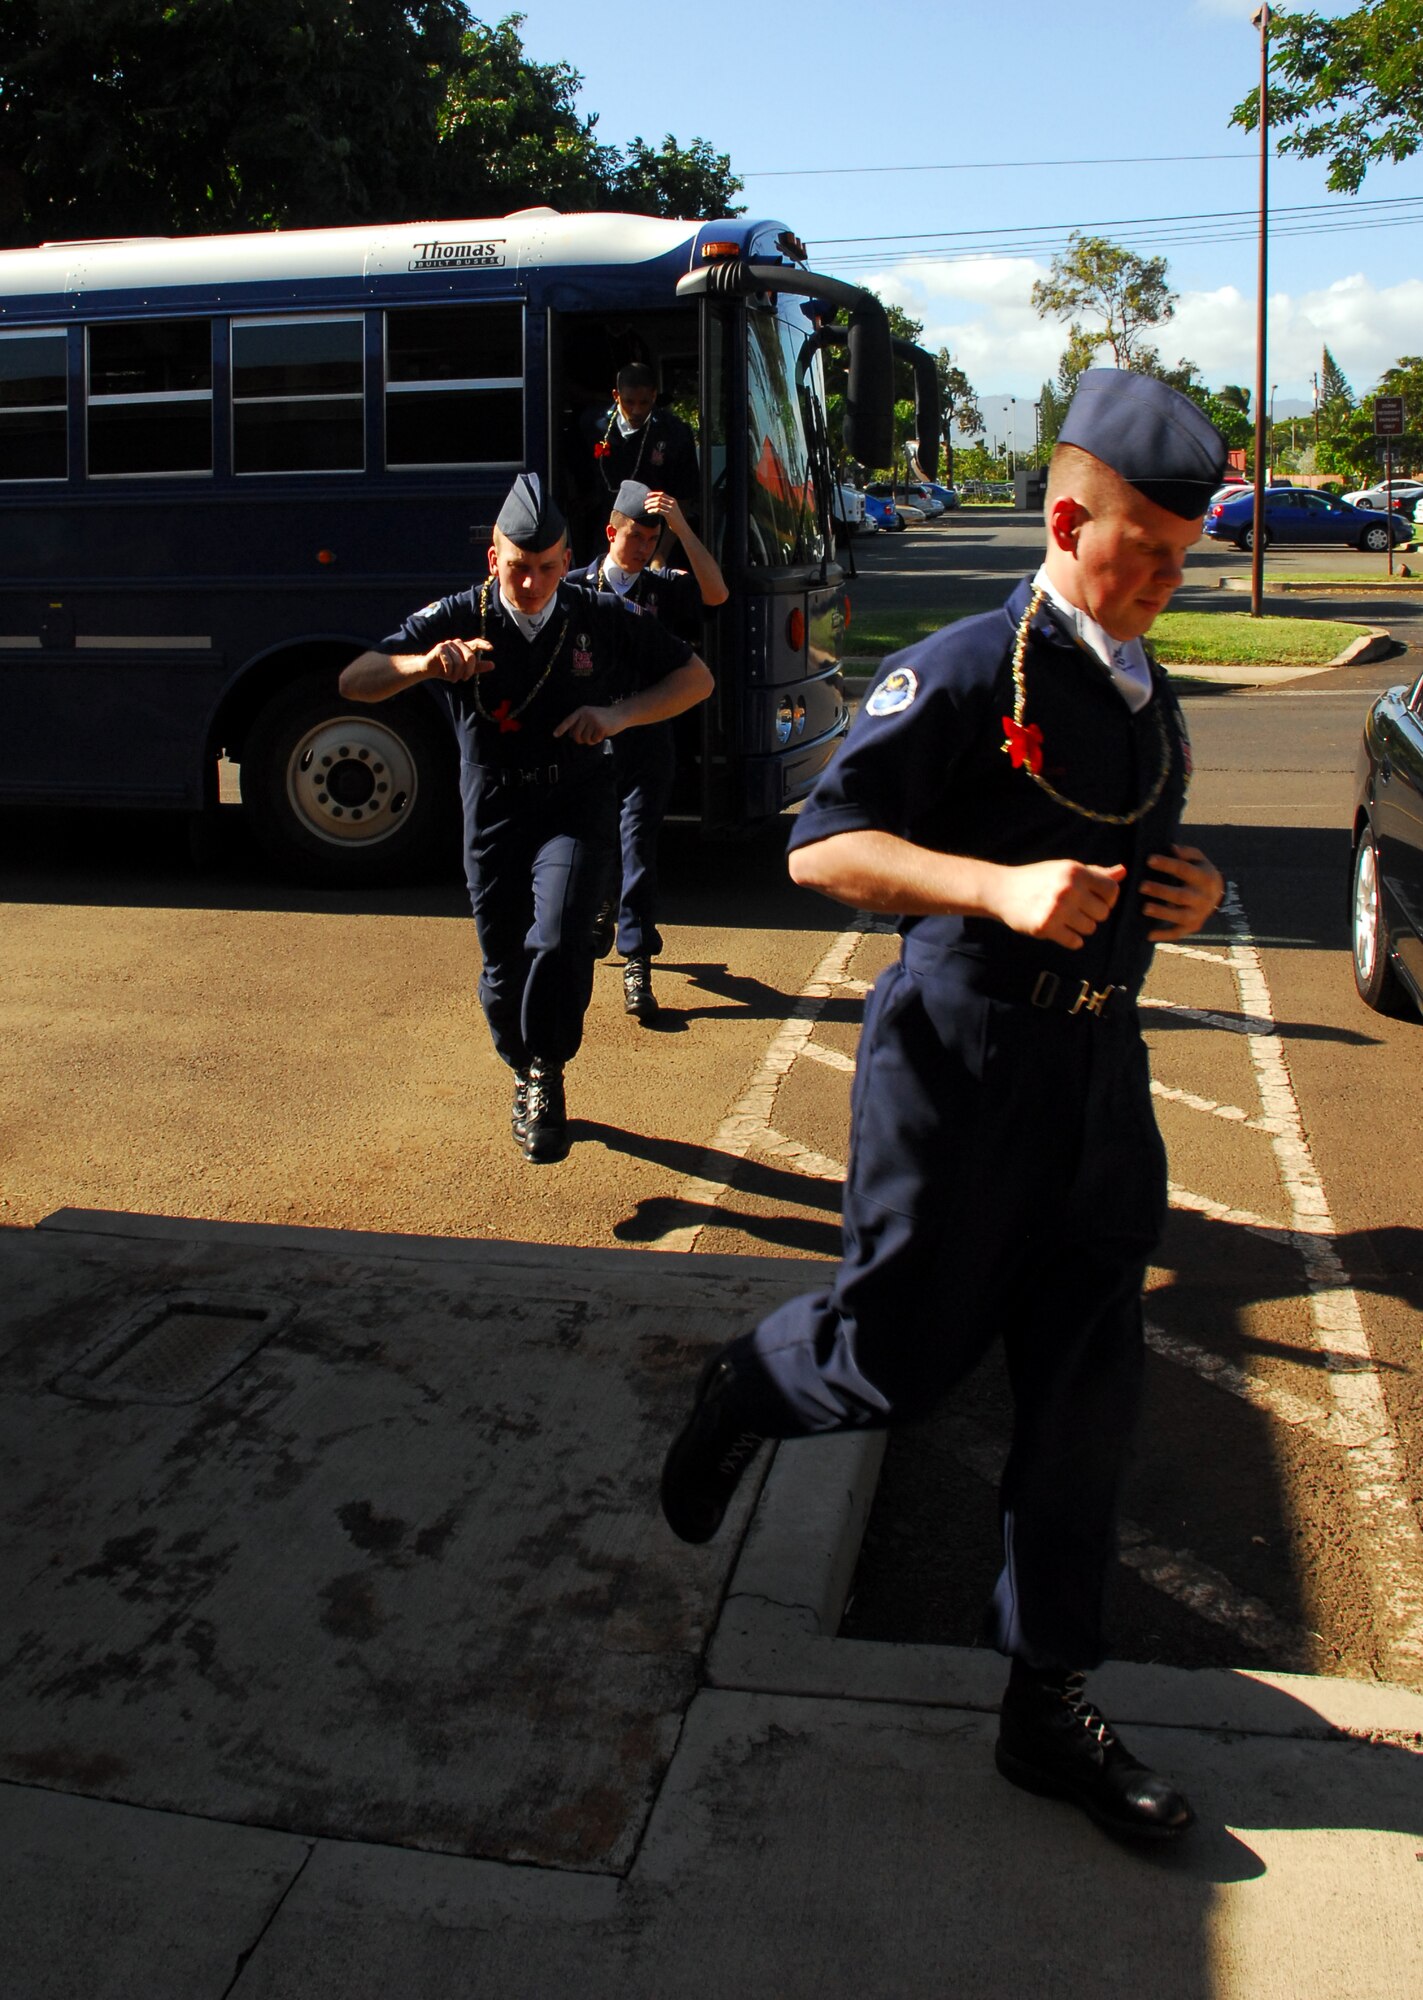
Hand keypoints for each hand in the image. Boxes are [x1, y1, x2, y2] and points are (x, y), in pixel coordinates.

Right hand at [424, 637, 491, 681]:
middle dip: (468, 671)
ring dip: (457, 674)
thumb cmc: (448, 669)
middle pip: (470, 657)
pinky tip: (447, 674)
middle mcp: (457, 643)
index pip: (476, 643)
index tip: (491, 648)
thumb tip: (493, 665)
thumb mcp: (464, 670)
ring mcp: (448, 644)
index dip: (484, 645)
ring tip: (453, 678)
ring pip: (459, 662)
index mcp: (464, 647)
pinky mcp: (440, 648)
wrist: (429, 669)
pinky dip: (449, 672)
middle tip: (464, 679)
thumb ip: (478, 667)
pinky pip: (449, 663)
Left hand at [554, 704, 620, 744]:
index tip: (555, 735)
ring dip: (590, 740)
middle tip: (588, 738)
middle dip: (581, 740)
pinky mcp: (600, 727)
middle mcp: (586, 715)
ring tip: (596, 734)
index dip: (561, 728)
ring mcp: (593, 721)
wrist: (619, 714)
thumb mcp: (589, 716)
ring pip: (585, 739)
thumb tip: (571, 735)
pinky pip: (594, 740)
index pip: (568, 721)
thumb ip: (580, 723)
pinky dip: (598, 740)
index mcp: (581, 711)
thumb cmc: (603, 717)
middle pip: (576, 735)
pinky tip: (602, 733)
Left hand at [644, 490, 684, 534]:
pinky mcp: (669, 514)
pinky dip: (652, 510)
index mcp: (673, 500)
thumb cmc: (676, 520)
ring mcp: (671, 508)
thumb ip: (667, 505)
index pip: (662, 494)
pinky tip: (649, 512)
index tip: (647, 495)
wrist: (682, 527)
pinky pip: (658, 510)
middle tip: (645, 503)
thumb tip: (657, 503)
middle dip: (650, 500)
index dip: (654, 494)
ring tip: (646, 508)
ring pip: (657, 504)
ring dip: (650, 505)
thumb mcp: (673, 510)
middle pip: (658, 498)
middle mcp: (672, 503)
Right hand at [993, 859, 1126, 948]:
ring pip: (1090, 929)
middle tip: (1076, 910)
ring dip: (1080, 927)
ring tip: (1064, 917)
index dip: (1108, 899)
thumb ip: (1095, 873)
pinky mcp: (1045, 927)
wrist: (1002, 890)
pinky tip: (1059, 929)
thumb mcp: (1065, 869)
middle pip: (1103, 913)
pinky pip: (1074, 942)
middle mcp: (1068, 889)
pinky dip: (1070, 939)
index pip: (1112, 891)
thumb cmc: (1038, 878)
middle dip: (1093, 914)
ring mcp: (1057, 910)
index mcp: (1075, 872)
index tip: (1095, 900)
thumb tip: (1123, 872)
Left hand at [1141, 844, 1223, 940]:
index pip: (1184, 869)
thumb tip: (1171, 848)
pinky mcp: (1193, 927)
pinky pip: (1178, 933)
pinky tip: (1149, 935)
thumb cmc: (1200, 872)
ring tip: (1145, 908)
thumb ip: (1187, 853)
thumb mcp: (1199, 859)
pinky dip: (1164, 935)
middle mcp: (1202, 897)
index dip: (1167, 864)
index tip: (1149, 860)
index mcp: (1204, 877)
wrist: (1217, 895)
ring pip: (1180, 916)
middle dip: (1161, 891)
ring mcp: (1198, 914)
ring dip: (1162, 913)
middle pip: (1181, 895)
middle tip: (1142, 886)